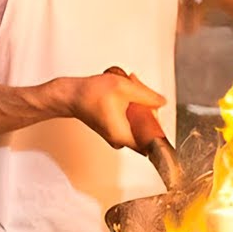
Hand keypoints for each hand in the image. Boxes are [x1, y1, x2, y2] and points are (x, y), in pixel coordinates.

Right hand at [45, 72, 165, 150]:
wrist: (71, 95)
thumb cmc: (89, 94)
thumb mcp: (125, 88)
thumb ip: (147, 95)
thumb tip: (161, 102)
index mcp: (124, 136)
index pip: (153, 143)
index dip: (158, 127)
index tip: (157, 114)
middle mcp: (120, 141)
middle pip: (147, 128)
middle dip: (147, 108)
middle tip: (139, 92)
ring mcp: (117, 136)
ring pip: (139, 122)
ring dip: (139, 105)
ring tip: (129, 90)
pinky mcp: (114, 129)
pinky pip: (131, 120)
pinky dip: (131, 107)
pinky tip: (123, 95)